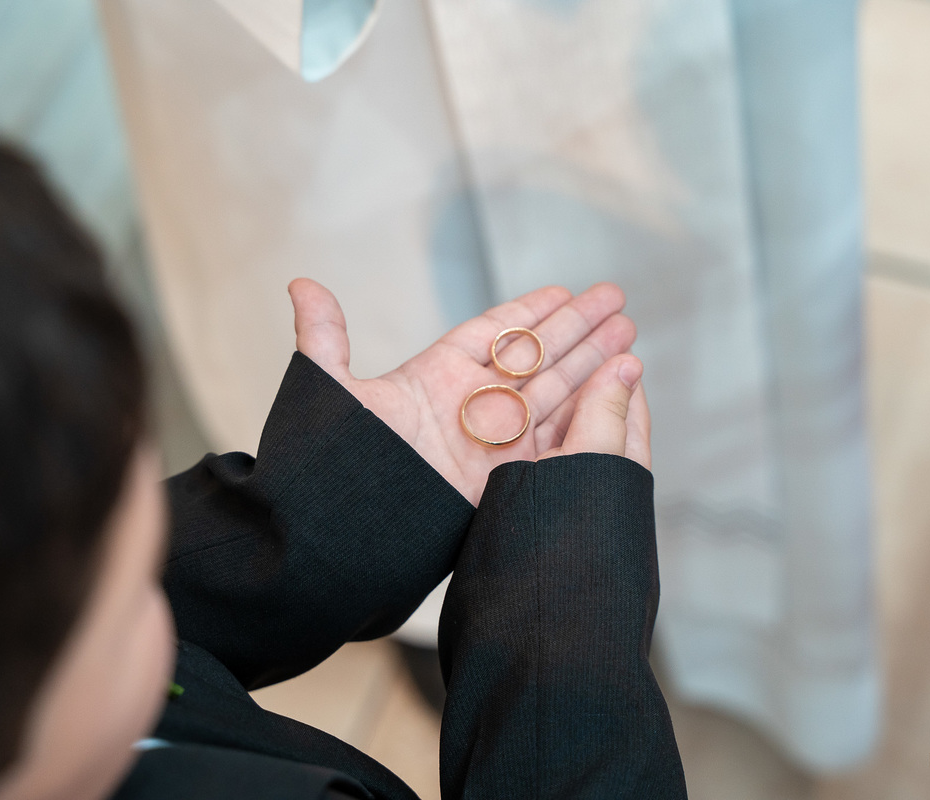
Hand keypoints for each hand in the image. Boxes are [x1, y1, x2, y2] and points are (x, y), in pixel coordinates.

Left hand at [289, 278, 639, 504]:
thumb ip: (325, 337)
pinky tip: (616, 386)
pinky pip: (552, 439)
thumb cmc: (331, 466)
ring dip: (591, 364)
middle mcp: (468, 406)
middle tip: (617, 301)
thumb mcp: (329, 393)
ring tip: (629, 335)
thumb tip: (300, 284)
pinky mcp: (504, 477)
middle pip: (533, 357)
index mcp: (433, 377)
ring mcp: (490, 442)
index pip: (493, 333)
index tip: (564, 291)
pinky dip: (585, 413)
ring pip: (551, 393)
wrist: (339, 539)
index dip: (529, 311)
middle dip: (576, 330)